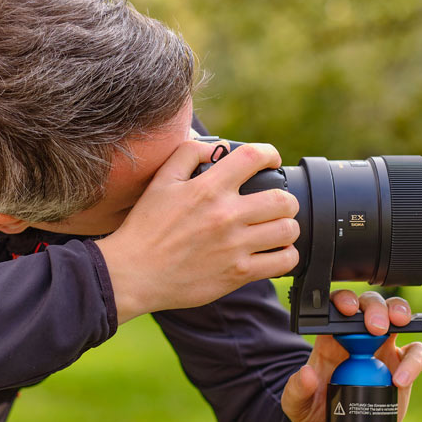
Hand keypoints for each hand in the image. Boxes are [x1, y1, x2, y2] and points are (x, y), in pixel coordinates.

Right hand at [96, 140, 299, 322]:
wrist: (134, 273)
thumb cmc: (145, 228)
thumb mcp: (161, 182)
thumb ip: (188, 155)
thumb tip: (217, 148)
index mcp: (209, 188)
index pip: (255, 157)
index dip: (270, 154)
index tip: (271, 161)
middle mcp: (226, 215)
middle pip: (283, 199)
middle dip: (285, 199)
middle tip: (276, 204)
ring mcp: (235, 246)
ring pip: (288, 230)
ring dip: (287, 227)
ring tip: (276, 229)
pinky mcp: (238, 273)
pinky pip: (283, 262)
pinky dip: (286, 256)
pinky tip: (274, 252)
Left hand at [281, 291, 421, 421]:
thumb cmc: (316, 412)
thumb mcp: (296, 403)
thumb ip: (297, 389)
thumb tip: (307, 374)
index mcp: (331, 338)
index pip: (337, 308)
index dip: (344, 300)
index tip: (346, 309)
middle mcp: (359, 338)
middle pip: (369, 306)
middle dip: (374, 307)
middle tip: (374, 326)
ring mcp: (383, 349)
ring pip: (396, 319)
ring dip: (399, 313)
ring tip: (397, 323)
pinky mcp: (402, 366)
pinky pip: (416, 354)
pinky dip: (414, 361)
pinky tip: (401, 379)